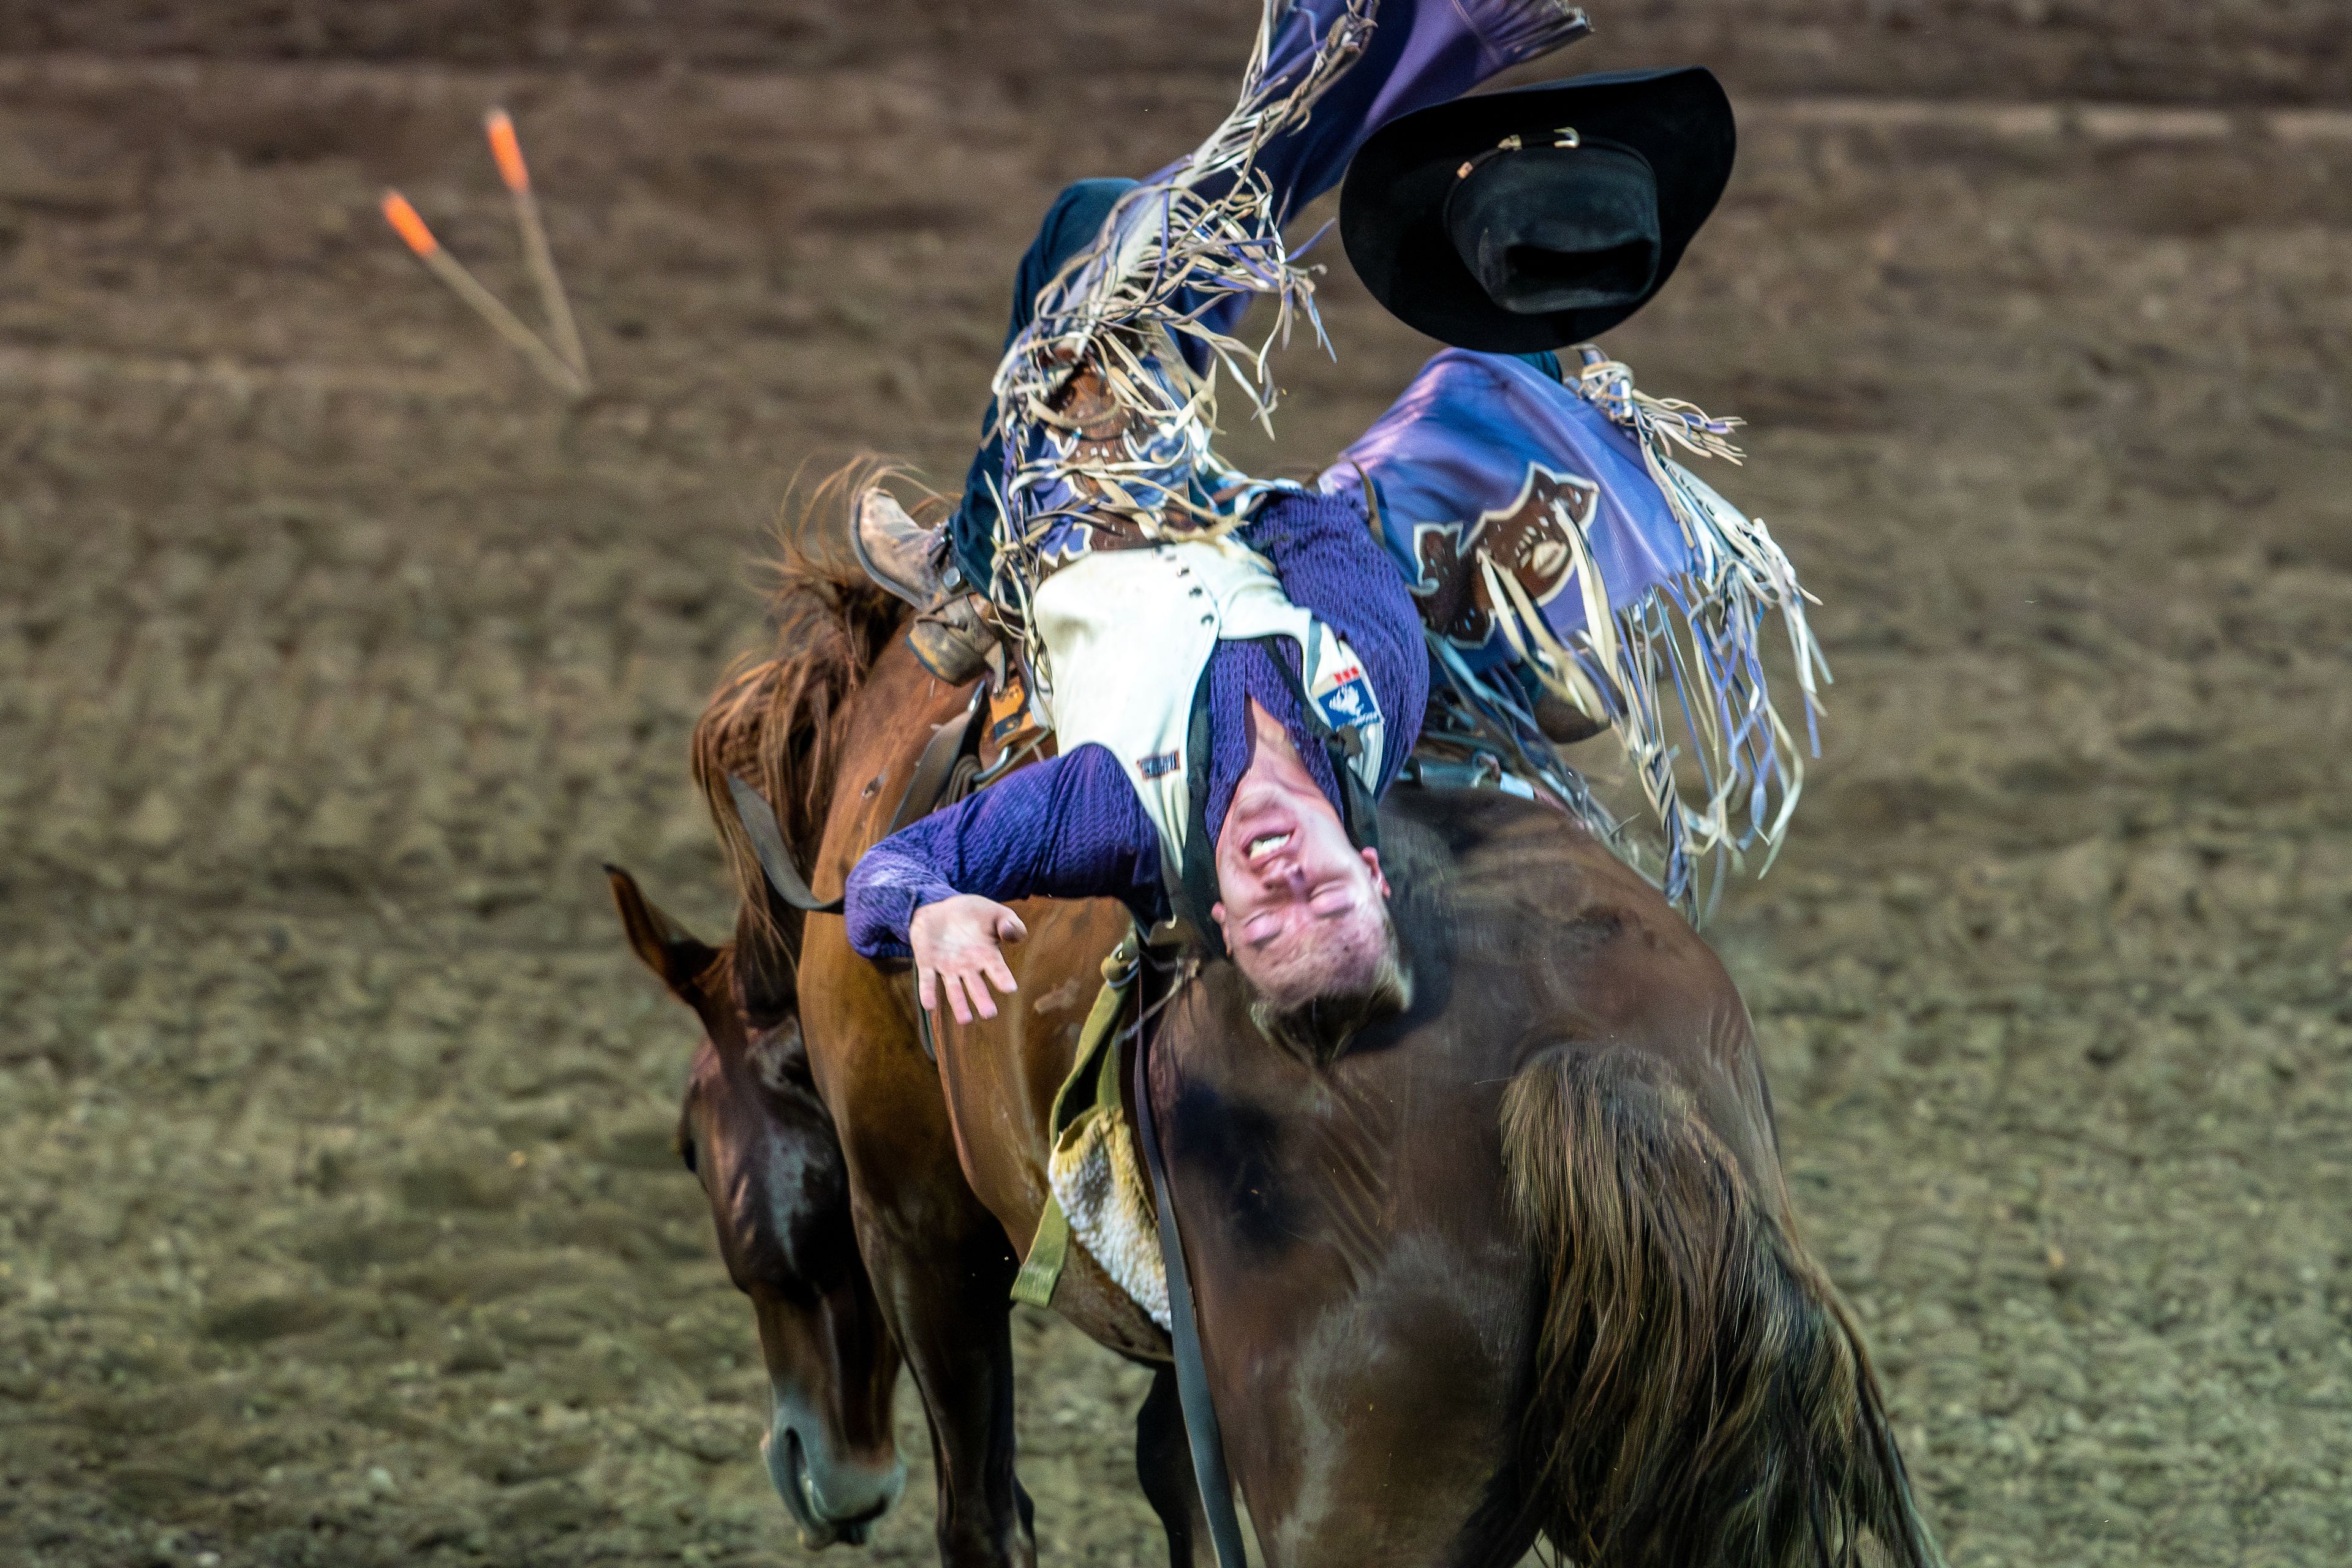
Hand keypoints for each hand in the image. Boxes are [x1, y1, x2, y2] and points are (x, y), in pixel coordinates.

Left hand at [909, 895, 1026, 1024]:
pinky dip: (928, 992)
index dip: (1003, 978)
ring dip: (958, 1004)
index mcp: (986, 955)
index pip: (997, 969)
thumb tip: (1011, 932)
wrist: (942, 908)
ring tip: (964, 1020)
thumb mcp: (996, 913)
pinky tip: (929, 1005)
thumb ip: (1009, 923)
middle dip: (982, 999)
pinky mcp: (927, 963)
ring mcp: (947, 967)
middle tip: (989, 1014)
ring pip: (953, 989)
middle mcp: (968, 966)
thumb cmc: (975, 913)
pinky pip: (927, 980)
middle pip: (976, 986)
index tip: (1010, 988)